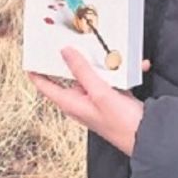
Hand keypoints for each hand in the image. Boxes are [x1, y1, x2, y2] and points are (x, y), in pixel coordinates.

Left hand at [29, 45, 145, 155]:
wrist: (148, 138)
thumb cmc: (122, 125)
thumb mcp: (100, 93)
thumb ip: (82, 71)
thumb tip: (65, 53)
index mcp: (72, 103)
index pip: (45, 86)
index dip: (35, 71)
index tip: (30, 56)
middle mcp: (82, 101)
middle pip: (70, 75)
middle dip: (75, 57)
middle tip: (74, 39)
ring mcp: (97, 99)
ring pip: (93, 73)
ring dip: (105, 63)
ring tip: (114, 53)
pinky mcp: (112, 97)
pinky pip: (113, 78)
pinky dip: (122, 71)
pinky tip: (136, 66)